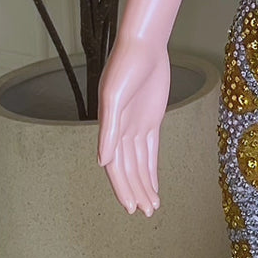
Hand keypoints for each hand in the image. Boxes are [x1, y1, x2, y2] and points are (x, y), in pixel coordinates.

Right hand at [97, 36, 170, 216]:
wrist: (143, 45)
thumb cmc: (125, 66)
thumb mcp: (115, 95)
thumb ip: (109, 129)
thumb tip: (102, 161)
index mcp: (111, 128)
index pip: (116, 166)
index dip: (123, 187)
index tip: (131, 206)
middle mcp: (122, 131)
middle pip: (128, 169)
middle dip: (135, 191)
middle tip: (145, 212)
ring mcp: (136, 126)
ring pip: (140, 164)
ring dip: (144, 184)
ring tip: (152, 206)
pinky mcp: (151, 120)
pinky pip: (150, 151)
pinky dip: (151, 169)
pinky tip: (154, 184)